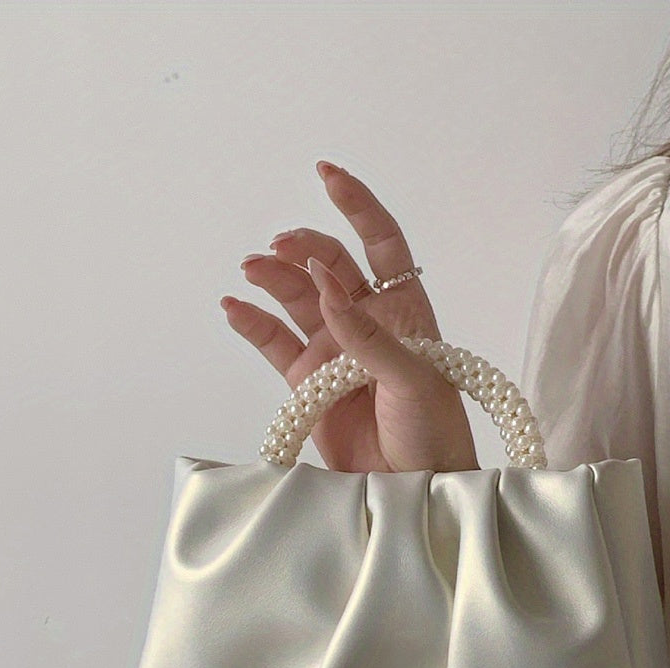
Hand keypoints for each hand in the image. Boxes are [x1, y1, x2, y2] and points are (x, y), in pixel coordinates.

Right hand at [221, 161, 479, 472]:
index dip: (357, 205)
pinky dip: (253, 324)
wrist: (416, 491)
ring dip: (273, 278)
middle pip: (329, 265)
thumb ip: (368, 334)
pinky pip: (275, 344)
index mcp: (405, 311)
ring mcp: (333, 352)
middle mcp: (367, 323)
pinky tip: (234, 307)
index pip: (382, 244)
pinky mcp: (308, 384)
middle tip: (280, 248)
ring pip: (297, 299)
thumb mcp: (414, 378)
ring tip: (251, 269)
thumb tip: (325, 284)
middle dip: (303, 246)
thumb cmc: (435, 434)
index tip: (326, 174)